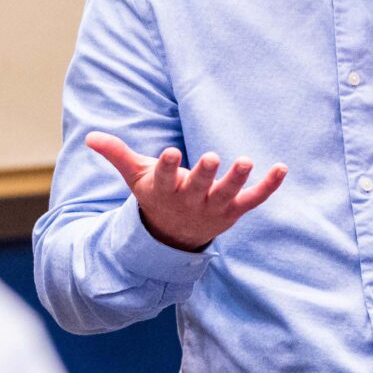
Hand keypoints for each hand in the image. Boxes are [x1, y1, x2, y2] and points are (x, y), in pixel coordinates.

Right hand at [86, 132, 287, 252]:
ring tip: (248, 161)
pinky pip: (254, 199)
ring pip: (228, 194)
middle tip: (214, 157)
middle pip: (199, 187)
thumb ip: (116, 155)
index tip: (171, 153)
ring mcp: (214, 207)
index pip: (165, 177)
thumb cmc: (157, 196)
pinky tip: (282, 168)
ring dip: (237, 179)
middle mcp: (190, 200)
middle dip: (206, 173)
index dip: (168, 166)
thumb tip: (90, 136)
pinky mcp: (234, 210)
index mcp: (165, 190)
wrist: (174, 237)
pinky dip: (269, 186)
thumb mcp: (136, 177)